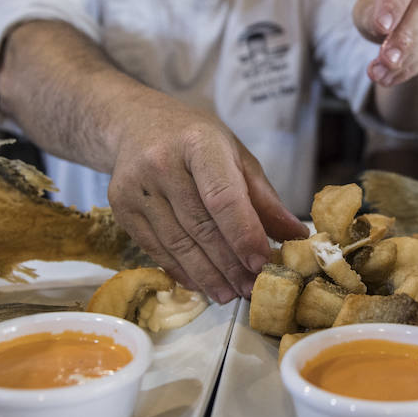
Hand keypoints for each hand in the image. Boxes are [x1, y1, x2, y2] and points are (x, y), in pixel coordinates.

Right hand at [104, 99, 307, 302]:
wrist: (135, 123)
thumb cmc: (193, 139)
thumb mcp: (234, 155)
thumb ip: (263, 198)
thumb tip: (297, 236)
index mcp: (198, 143)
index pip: (222, 196)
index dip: (243, 234)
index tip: (262, 262)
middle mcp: (162, 163)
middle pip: (201, 226)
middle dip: (230, 264)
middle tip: (251, 288)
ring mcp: (137, 187)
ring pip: (177, 243)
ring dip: (207, 275)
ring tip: (230, 293)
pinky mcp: (120, 207)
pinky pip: (156, 248)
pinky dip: (181, 271)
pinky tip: (201, 284)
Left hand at [352, 0, 417, 85]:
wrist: (412, 6)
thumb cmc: (385, 1)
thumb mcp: (368, 2)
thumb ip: (369, 13)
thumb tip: (381, 29)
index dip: (394, 3)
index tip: (381, 27)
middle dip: (404, 38)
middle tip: (386, 60)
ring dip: (406, 59)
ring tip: (380, 74)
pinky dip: (414, 66)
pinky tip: (392, 77)